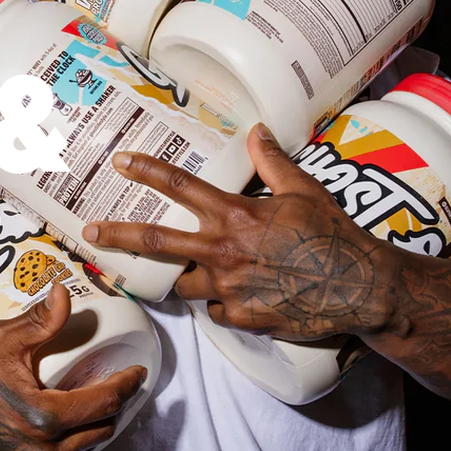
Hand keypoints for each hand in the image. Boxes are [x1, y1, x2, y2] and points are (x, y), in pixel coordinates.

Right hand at [0, 285, 148, 450]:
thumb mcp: (2, 340)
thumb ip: (40, 320)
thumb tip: (63, 292)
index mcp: (42, 416)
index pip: (104, 403)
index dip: (126, 385)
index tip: (136, 371)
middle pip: (101, 429)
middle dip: (113, 405)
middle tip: (116, 383)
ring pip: (84, 449)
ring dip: (93, 425)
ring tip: (92, 400)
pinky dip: (70, 444)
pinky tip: (64, 422)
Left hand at [82, 123, 403, 340]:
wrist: (361, 290)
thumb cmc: (335, 236)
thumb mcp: (305, 191)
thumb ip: (272, 163)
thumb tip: (255, 131)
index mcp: (235, 217)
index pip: (180, 187)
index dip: (146, 172)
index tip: (120, 163)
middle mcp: (223, 253)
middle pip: (157, 245)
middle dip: (118, 237)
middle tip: (89, 234)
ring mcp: (229, 290)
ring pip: (182, 284)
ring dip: (178, 277)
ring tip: (174, 273)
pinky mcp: (241, 319)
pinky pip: (215, 310)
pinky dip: (217, 302)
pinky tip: (232, 297)